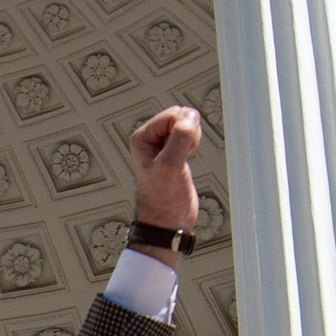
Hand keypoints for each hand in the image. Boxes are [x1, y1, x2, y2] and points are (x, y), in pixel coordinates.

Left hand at [129, 104, 203, 235]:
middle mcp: (150, 139)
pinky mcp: (174, 152)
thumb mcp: (171, 165)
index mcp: (142, 137)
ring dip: (192, 137)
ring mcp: (162, 145)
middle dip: (189, 131)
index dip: (184, 128)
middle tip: (184, 154)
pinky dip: (194, 142)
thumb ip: (180, 137)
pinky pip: (189, 134)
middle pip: (179, 116)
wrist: (168, 221)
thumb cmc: (164, 198)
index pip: (172, 114)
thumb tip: (191, 117)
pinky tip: (188, 156)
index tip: (183, 150)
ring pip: (186, 123)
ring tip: (185, 157)